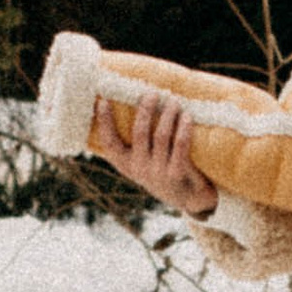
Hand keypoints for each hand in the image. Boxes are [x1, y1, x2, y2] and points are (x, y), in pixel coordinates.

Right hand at [103, 89, 219, 222]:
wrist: (188, 197)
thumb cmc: (163, 170)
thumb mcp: (143, 161)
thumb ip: (136, 142)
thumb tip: (133, 103)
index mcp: (126, 164)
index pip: (109, 143)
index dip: (104, 122)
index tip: (103, 101)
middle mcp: (139, 169)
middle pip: (139, 133)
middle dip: (145, 110)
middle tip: (152, 93)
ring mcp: (158, 172)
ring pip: (161, 136)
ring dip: (167, 115)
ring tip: (173, 101)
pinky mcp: (177, 173)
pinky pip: (180, 146)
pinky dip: (183, 128)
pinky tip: (187, 116)